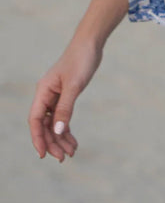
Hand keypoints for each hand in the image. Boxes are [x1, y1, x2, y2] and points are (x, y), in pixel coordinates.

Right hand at [28, 37, 103, 161]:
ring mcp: (55, 97)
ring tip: (72, 153)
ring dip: (60, 138)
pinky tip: (73, 141)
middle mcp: (46, 95)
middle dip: (52, 142)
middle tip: (64, 158)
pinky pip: (62, 117)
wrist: (91, 45)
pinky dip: (66, 129)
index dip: (38, 138)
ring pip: (53, 123)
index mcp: (43, 91)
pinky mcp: (66, 96)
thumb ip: (65, 109)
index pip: (35, 120)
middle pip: (44, 125)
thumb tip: (57, 131)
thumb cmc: (81, 61)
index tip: (43, 154)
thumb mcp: (74, 86)